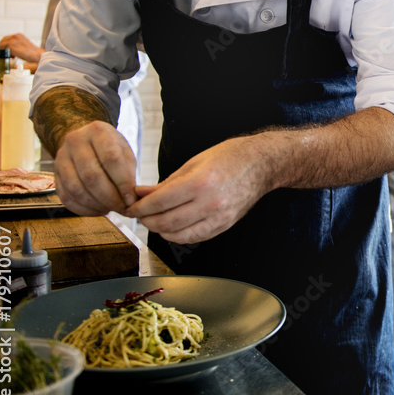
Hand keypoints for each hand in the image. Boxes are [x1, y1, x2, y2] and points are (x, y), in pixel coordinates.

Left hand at [0, 33, 42, 63]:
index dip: (5, 45)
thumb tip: (10, 47)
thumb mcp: (24, 44)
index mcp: (18, 35)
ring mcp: (12, 41)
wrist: (38, 55)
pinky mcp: (11, 47)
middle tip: (6, 54)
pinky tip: (13, 57)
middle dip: (2, 48)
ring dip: (4, 52)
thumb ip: (17, 43)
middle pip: (2, 41)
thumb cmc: (33, 52)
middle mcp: (15, 36)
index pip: (6, 38)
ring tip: (11, 56)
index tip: (6, 50)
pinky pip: (4, 51)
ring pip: (1, 46)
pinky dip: (7, 55)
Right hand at [53, 121, 137, 214]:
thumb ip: (128, 173)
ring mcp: (61, 158)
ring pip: (76, 189)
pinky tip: (98, 210)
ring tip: (111, 209)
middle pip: (91, 175)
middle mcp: (75, 141)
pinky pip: (65, 197)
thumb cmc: (110, 147)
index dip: (122, 182)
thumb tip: (130, 200)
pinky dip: (83, 209)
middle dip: (109, 197)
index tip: (131, 198)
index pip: (110, 158)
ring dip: (96, 204)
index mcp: (98, 131)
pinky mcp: (54, 174)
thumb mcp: (125, 152)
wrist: (85, 140)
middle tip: (122, 208)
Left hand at [126, 136, 272, 244]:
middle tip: (139, 214)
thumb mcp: (194, 162)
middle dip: (146, 220)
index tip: (131, 206)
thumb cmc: (230, 157)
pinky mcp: (225, 225)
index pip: (159, 202)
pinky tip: (172, 227)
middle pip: (166, 222)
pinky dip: (178, 235)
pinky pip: (195, 237)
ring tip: (154, 221)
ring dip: (160, 231)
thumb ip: (166, 182)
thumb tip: (141, 193)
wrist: (262, 164)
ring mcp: (219, 217)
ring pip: (178, 235)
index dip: (140, 207)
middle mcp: (210, 203)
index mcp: (200, 182)